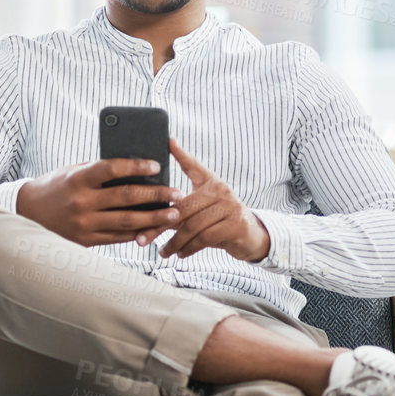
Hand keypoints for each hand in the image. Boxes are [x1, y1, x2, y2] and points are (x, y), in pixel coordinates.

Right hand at [15, 157, 181, 246]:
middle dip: (155, 196)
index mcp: (77, 179)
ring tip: (173, 214)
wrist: (28, 214)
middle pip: (126, 197)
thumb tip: (135, 170)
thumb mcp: (73, 172)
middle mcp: (81, 202)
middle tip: (176, 194)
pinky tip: (153, 229)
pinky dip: (137, 233)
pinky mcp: (85, 241)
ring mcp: (84, 224)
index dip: (136, 166)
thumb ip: (100, 172)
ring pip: (126, 222)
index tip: (157, 166)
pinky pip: (118, 237)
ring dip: (154, 219)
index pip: (112, 169)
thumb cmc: (55, 187)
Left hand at [155, 138, 270, 261]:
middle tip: (143, 238)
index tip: (169, 141)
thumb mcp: (204, 210)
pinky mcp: (236, 224)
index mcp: (211, 182)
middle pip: (183, 207)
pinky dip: (189, 248)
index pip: (194, 166)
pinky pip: (205, 238)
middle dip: (160, 224)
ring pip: (192, 226)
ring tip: (163, 252)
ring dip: (174, 242)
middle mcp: (221, 190)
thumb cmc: (220, 222)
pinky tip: (181, 254)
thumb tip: (155, 211)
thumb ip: (184, 206)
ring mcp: (230, 206)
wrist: (251, 237)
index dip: (181, 154)